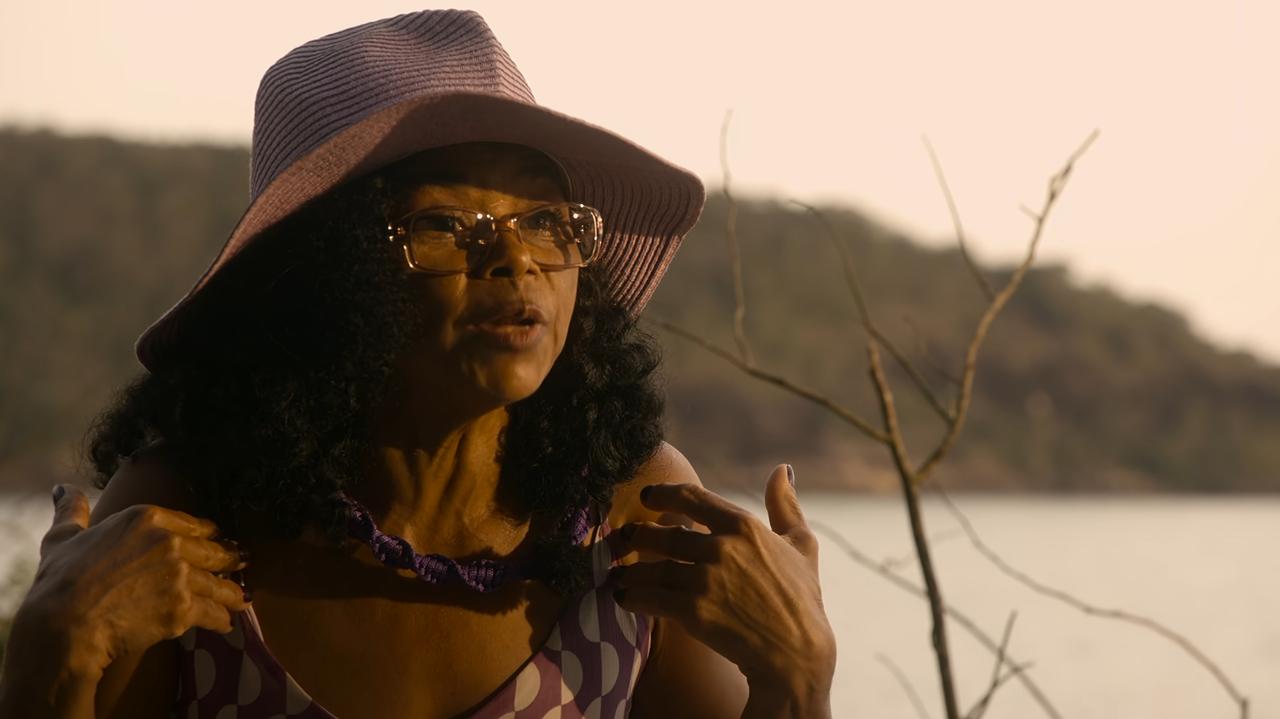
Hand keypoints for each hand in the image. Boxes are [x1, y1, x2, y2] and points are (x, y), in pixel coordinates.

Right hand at [17, 484, 251, 674]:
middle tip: (241, 563)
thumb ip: (72, 511)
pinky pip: (213, 613)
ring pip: (219, 583)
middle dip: (230, 559)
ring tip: (241, 600)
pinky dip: (221, 619)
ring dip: (231, 593)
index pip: (194, 524)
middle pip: (214, 551)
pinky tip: (226, 623)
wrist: (63, 624)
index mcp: (146, 518)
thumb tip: (62, 488)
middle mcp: (170, 542)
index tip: (215, 540)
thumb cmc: (59, 581)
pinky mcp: (184, 608)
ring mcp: (181, 575)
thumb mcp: (63, 538)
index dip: (207, 534)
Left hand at [608, 464, 835, 701]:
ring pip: (652, 567)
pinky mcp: (692, 611)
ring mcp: (705, 579)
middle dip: (638, 535)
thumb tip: (781, 469)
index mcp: (743, 525)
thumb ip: (785, 506)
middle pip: (664, 534)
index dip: (662, 494)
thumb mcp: (802, 544)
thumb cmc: (802, 599)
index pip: (691, 497)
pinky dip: (632, 597)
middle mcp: (721, 547)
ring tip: (618, 574)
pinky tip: (624, 598)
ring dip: (629, 570)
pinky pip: (650, 597)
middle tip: (624, 538)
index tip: (646, 495)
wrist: (797, 654)